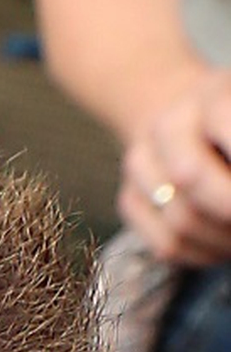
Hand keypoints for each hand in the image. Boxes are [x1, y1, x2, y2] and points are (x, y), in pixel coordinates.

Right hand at [116, 69, 230, 264]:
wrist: (181, 114)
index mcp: (210, 97)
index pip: (223, 127)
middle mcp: (166, 128)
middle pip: (191, 178)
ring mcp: (140, 166)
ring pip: (182, 221)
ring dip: (225, 240)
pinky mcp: (130, 201)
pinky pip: (168, 245)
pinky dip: (205, 254)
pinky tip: (224, 244)